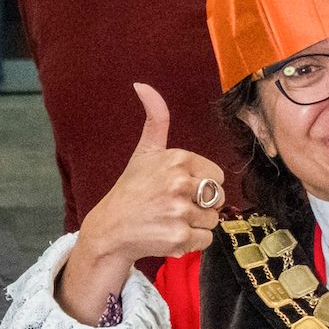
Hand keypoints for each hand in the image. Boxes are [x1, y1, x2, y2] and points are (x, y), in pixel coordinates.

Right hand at [56, 85, 225, 323]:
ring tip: (170, 221)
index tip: (177, 189)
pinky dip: (191, 243)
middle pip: (217, 199)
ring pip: (212, 221)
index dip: (200, 185)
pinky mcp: (179, 237)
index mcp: (177, 159)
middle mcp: (179, 182)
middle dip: (201, 206)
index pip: (216, 176)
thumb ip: (155, 119)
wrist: (110, 229)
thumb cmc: (131, 190)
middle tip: (174, 207)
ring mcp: (179, 211)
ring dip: (195, 225)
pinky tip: (170, 235)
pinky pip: (206, 240)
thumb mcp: (144, 152)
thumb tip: (142, 84)